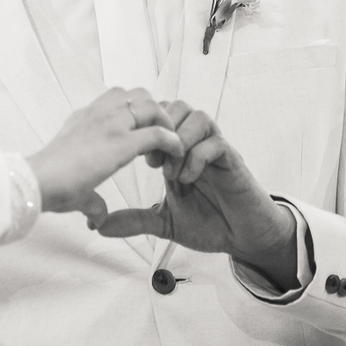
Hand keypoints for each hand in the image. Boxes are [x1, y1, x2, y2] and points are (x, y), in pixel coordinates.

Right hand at [29, 87, 180, 221]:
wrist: (36, 182)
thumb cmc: (48, 184)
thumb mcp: (74, 187)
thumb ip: (91, 202)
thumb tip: (97, 220)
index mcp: (84, 119)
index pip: (117, 99)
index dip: (136, 113)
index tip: (142, 136)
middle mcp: (98, 114)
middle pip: (138, 94)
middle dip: (154, 112)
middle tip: (158, 139)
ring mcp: (109, 124)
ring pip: (151, 105)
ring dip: (165, 123)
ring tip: (168, 146)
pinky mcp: (120, 142)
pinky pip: (158, 133)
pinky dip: (172, 142)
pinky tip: (176, 154)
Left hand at [94, 101, 298, 290]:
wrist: (245, 238)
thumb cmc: (210, 224)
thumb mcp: (163, 222)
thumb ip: (134, 220)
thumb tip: (100, 225)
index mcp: (180, 152)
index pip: (160, 118)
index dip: (145, 129)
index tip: (137, 158)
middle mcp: (198, 145)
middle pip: (179, 107)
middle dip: (161, 129)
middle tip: (152, 161)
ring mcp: (217, 151)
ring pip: (199, 117)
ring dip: (180, 141)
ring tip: (170, 171)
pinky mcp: (234, 162)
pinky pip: (217, 143)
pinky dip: (197, 157)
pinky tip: (187, 178)